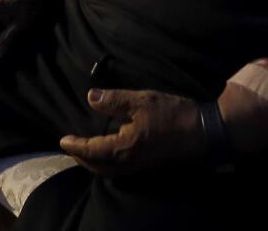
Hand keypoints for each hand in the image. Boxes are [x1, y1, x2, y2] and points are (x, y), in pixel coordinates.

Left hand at [58, 88, 205, 174]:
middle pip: (98, 167)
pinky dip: (107, 164)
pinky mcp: (149, 164)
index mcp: (125, 147)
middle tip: (70, 147)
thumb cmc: (172, 114)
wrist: (205, 132)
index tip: (62, 140)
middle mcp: (130, 162)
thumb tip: (90, 98)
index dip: (76, 146)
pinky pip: (120, 169)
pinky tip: (109, 152)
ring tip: (85, 151)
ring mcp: (141, 166)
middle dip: (82, 158)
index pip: (92, 151)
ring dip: (94, 163)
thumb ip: (115, 100)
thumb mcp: (142, 101)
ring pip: (110, 170)